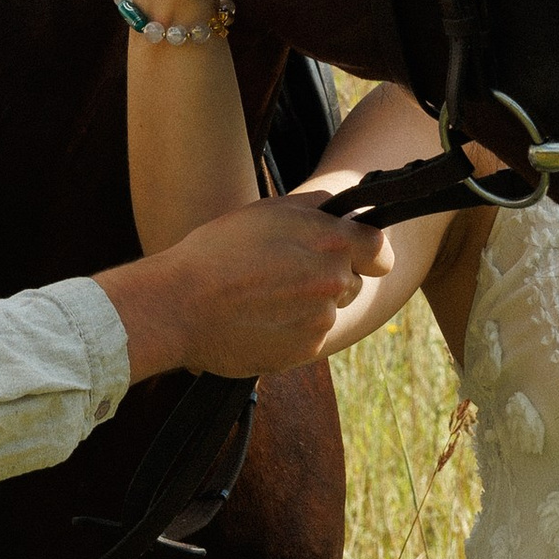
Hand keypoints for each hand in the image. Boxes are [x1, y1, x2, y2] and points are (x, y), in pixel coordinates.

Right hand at [98, 189, 388, 383]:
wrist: (180, 305)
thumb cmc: (217, 252)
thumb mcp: (267, 211)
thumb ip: (315, 207)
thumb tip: (342, 210)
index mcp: (330, 242)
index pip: (379, 250)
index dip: (369, 254)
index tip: (360, 259)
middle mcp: (333, 282)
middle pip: (353, 283)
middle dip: (329, 279)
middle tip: (285, 276)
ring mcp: (321, 320)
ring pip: (329, 311)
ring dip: (308, 307)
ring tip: (264, 300)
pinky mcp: (305, 351)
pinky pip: (310, 338)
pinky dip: (292, 331)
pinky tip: (258, 321)